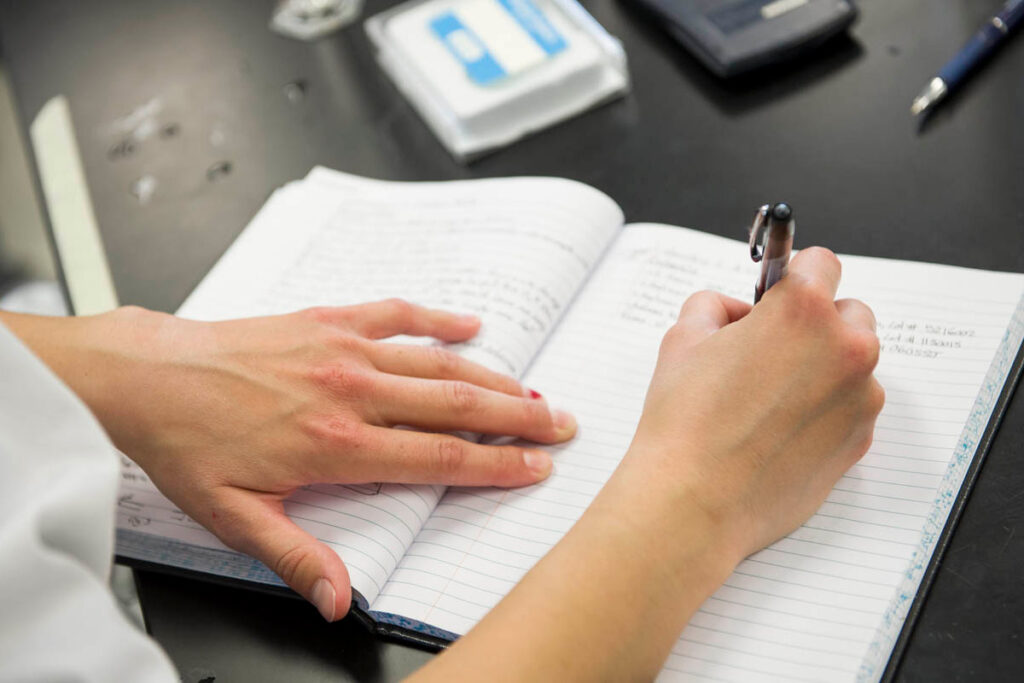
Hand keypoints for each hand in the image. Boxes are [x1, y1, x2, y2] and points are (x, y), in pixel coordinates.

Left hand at [6, 299, 574, 620]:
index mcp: (337, 446)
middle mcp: (352, 392)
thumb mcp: (235, 516)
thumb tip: (339, 600)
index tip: (536, 465)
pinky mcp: (328, 320)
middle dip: (518, 418)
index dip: (497, 464)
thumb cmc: (190, 444)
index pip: (439, 459)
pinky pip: (397, 314)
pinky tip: (470, 325)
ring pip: (437, 364)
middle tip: (561, 424)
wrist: (150, 375)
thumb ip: (296, 556)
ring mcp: (343, 350)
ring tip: (533, 389)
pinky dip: (438, 320)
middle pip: (455, 406)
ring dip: (493, 377)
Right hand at [613, 247, 883, 562]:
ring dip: (823, 369)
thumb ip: (715, 306)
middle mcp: (846, 347)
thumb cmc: (684, 422)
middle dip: (815, 324)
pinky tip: (779, 431)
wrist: (694, 502)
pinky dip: (825, 411)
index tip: (777, 296)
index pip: (821, 262)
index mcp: (803, 309)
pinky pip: (851, 407)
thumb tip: (737, 314)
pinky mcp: (861, 440)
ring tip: (768, 401)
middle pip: (848, 312)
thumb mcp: (682, 338)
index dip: (791, 277)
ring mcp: (861, 397)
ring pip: (853, 364)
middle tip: (768, 352)